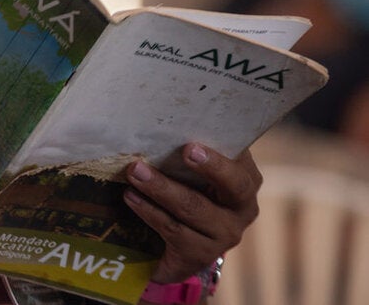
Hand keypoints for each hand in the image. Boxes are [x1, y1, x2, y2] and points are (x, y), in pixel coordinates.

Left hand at [123, 144, 260, 283]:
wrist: (182, 245)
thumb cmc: (189, 190)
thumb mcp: (196, 172)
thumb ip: (190, 151)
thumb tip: (157, 123)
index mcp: (247, 179)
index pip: (242, 160)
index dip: (225, 151)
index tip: (201, 141)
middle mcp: (244, 209)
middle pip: (233, 186)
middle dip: (210, 167)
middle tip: (186, 150)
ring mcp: (225, 235)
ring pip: (195, 208)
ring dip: (162, 188)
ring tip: (136, 171)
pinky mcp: (201, 255)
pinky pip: (174, 230)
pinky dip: (149, 211)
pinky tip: (131, 197)